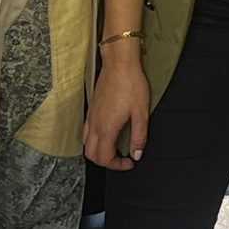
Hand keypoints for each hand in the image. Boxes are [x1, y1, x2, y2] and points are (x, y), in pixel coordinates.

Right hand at [83, 46, 150, 168]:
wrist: (119, 63)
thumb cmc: (131, 84)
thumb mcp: (141, 112)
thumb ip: (139, 136)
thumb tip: (137, 153)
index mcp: (106, 128)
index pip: (105, 158)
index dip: (117, 165)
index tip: (130, 162)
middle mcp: (95, 125)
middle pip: (92, 155)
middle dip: (106, 162)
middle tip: (121, 158)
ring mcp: (91, 116)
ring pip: (86, 144)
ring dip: (98, 152)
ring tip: (114, 148)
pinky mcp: (91, 108)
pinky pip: (86, 132)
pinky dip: (93, 140)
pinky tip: (106, 134)